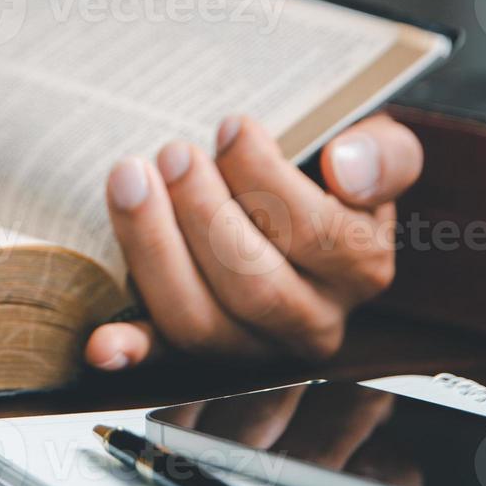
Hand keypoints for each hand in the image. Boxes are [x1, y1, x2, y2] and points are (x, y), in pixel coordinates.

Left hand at [84, 113, 421, 369]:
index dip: (267, 179)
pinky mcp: (194, 352)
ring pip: (201, 323)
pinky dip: (132, 350)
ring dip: (155, 250)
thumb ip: (384, 155)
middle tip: (173, 153)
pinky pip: (162, 359)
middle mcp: (312, 321)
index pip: (319, 236)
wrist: (302, 201)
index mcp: (360, 269)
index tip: (232, 126)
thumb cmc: (329, 170)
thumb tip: (348, 170)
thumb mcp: (378, 148)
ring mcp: (250, 345)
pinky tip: (101, 341)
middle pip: (254, 288)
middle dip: (203, 213)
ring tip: (132, 180)